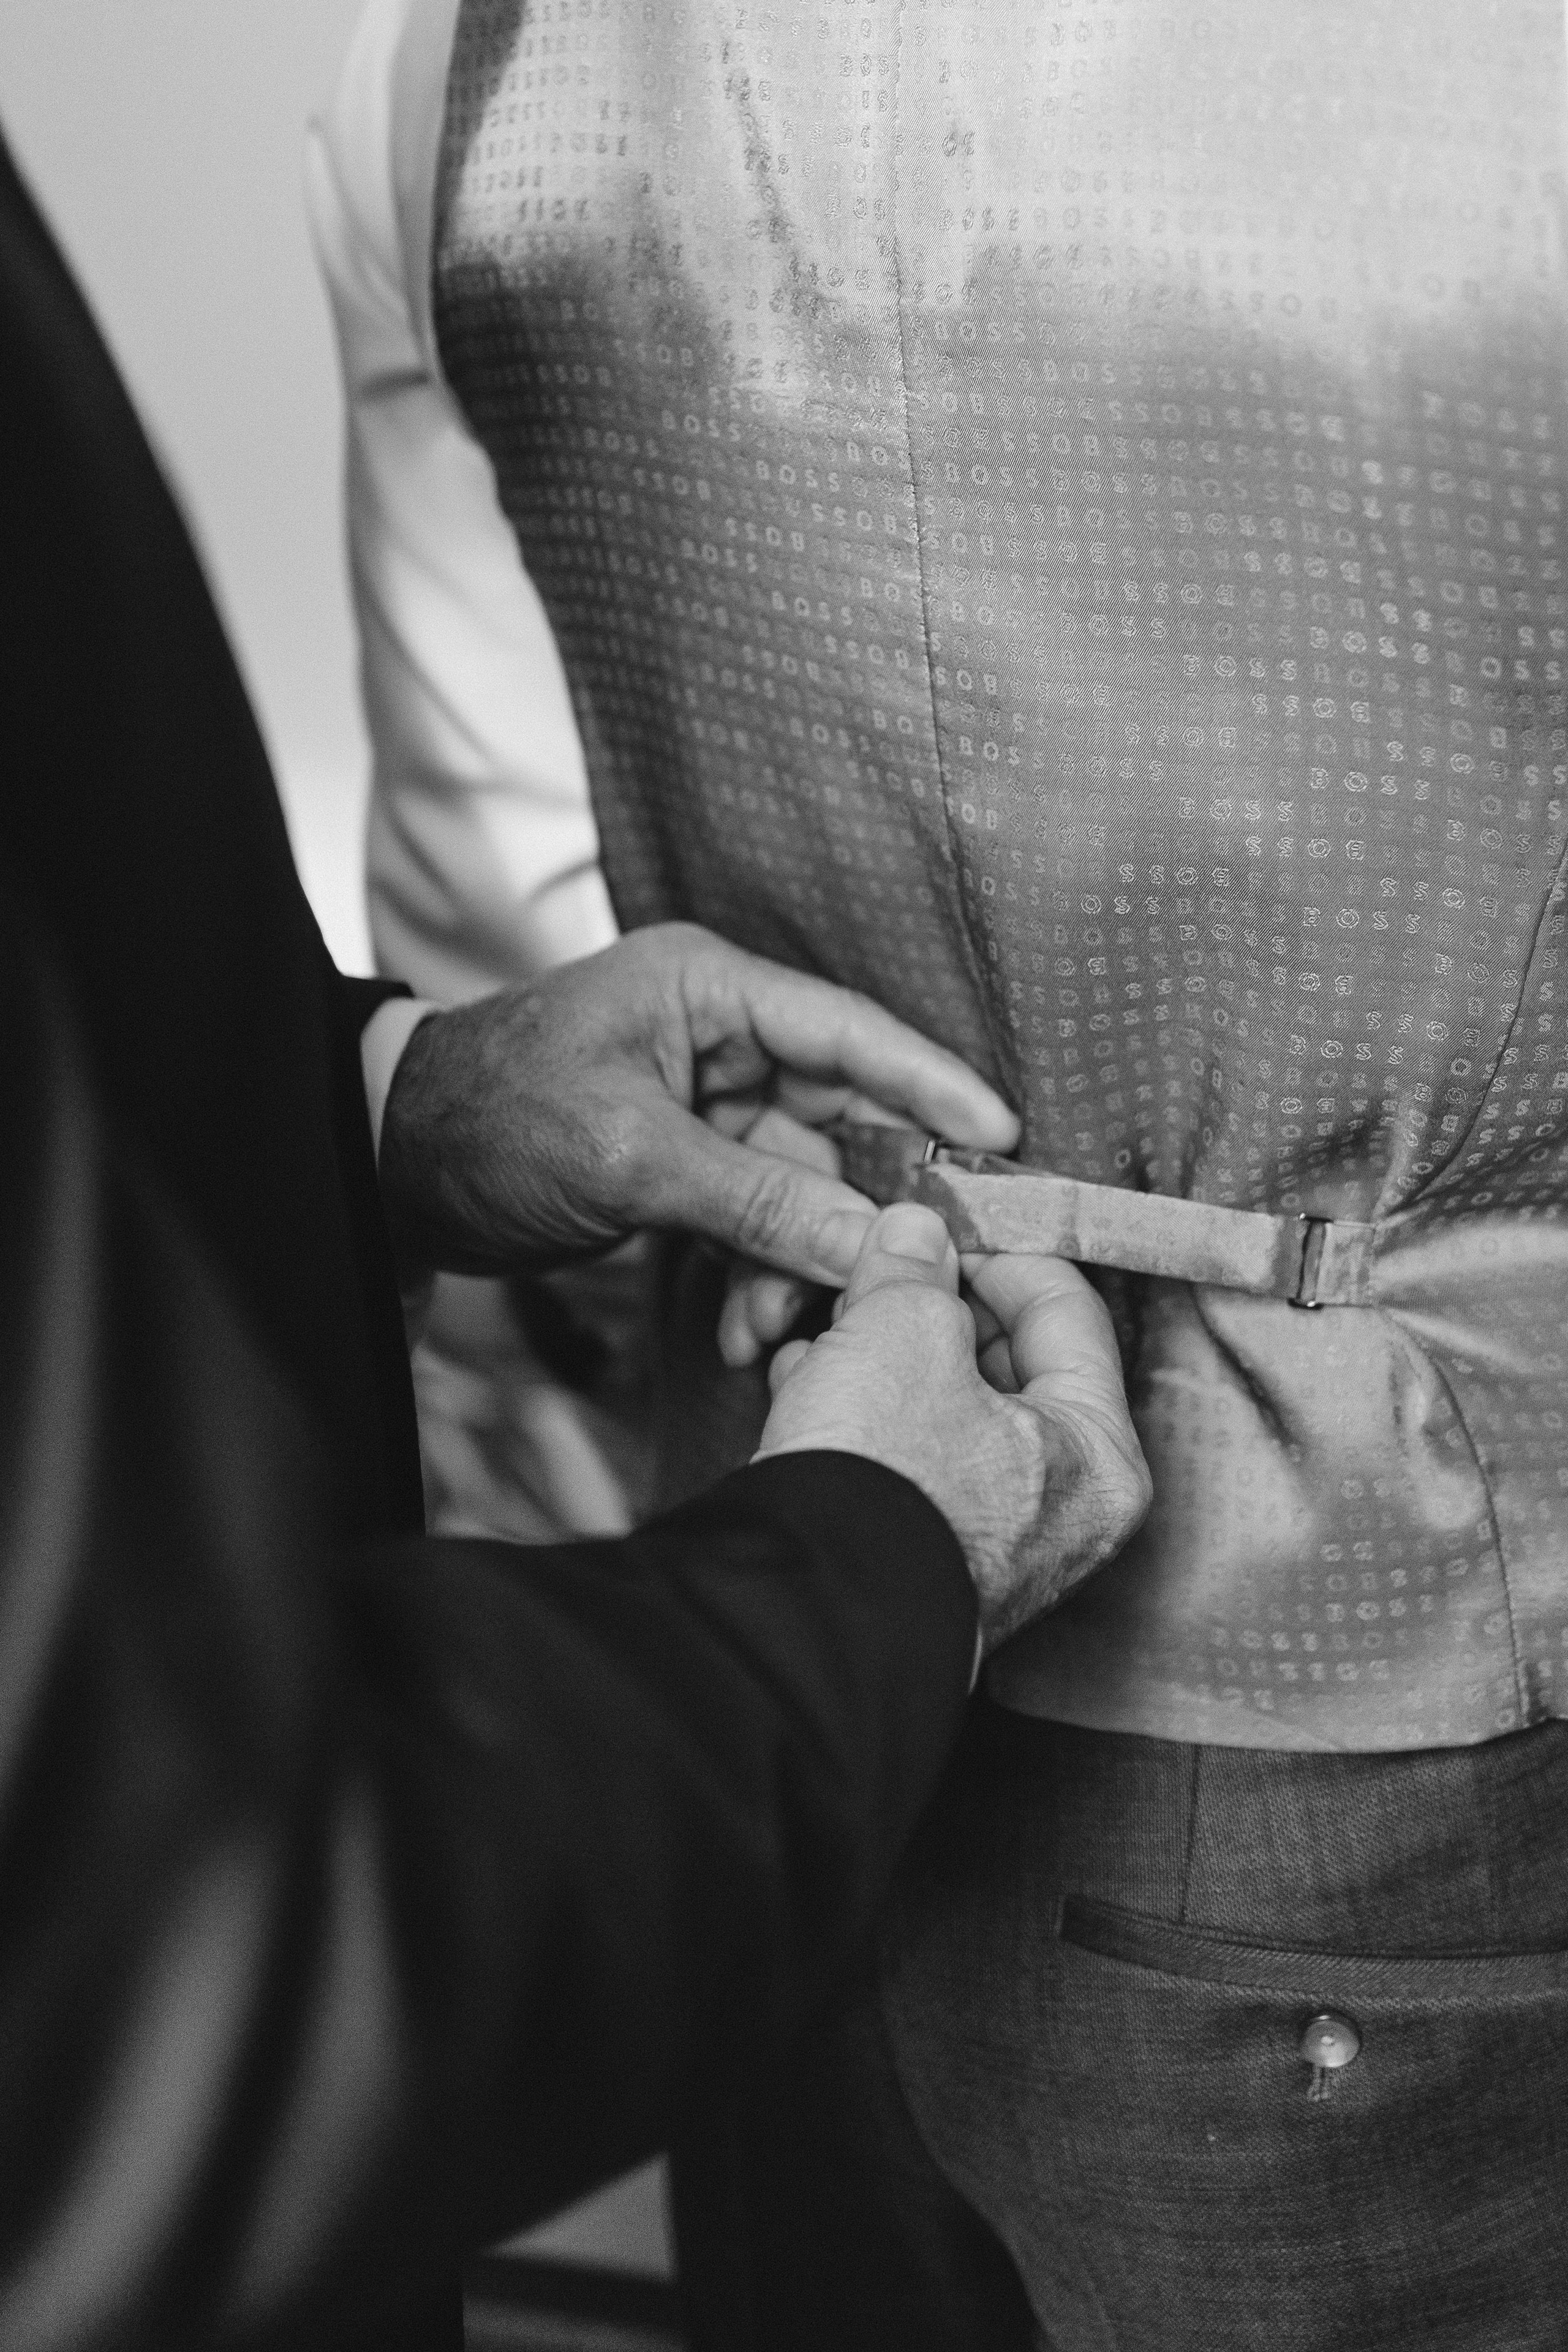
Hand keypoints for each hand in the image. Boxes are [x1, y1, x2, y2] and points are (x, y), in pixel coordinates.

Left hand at [377, 924, 1017, 1280]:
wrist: (386, 1168)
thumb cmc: (489, 1119)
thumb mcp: (629, 1157)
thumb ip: (758, 1200)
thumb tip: (871, 1245)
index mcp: (709, 992)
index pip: (849, 1032)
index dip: (932, 1083)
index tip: (1003, 1134)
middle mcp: (719, 1038)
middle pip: (841, 1116)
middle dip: (865, 1204)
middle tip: (911, 1268)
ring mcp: (704, 1105)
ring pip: (802, 1185)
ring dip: (802, 1261)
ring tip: (778, 1325)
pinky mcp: (686, 1167)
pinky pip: (759, 1219)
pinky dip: (760, 1274)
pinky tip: (745, 1329)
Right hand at [754, 1205, 1151, 1653]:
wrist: (799, 1614)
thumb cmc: (885, 1486)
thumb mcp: (904, 1331)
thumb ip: (915, 1269)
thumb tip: (914, 1233)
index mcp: (1100, 1455)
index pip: (1067, 1309)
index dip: (996, 1245)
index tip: (941, 1214)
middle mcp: (1059, 1507)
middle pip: (1001, 1357)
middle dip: (925, 1303)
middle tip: (876, 1265)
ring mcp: (985, 1537)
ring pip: (936, 1401)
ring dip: (877, 1350)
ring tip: (828, 1324)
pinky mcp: (914, 1550)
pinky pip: (896, 1452)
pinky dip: (853, 1408)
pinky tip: (803, 1380)